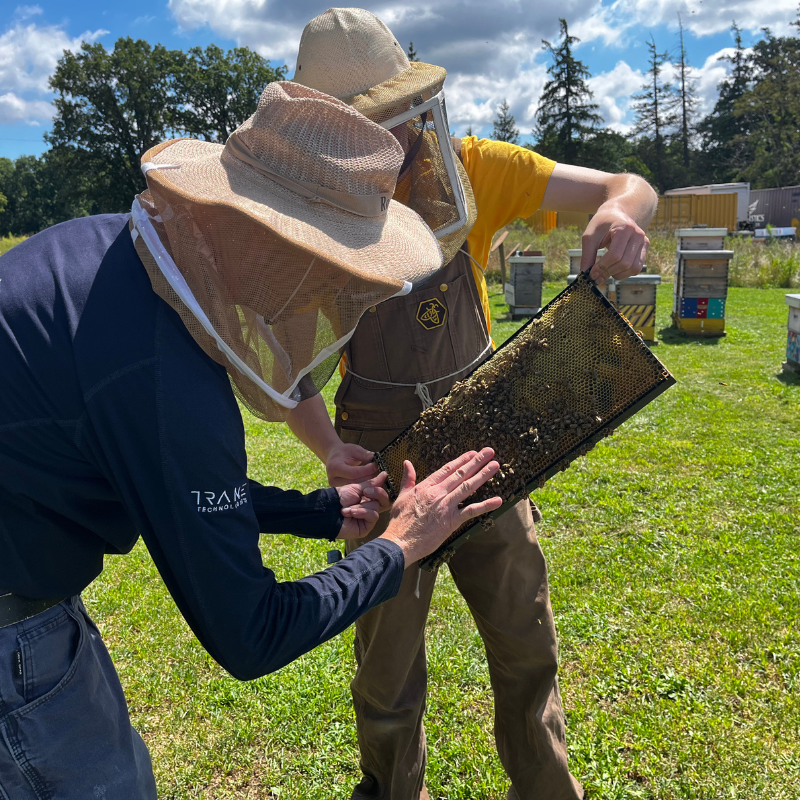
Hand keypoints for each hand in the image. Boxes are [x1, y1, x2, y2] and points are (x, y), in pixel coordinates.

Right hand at [326, 442, 378, 487]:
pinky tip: (374, 481)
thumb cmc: (344, 452)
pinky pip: (355, 490)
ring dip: (370, 483)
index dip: (367, 470)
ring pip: (357, 488)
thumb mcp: (354, 449)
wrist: (334, 457)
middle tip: (382, 474)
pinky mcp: (341, 491)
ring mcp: (336, 487)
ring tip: (380, 477)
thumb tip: (376, 459)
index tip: (377, 465)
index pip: (354, 473)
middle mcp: (333, 480)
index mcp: (335, 467)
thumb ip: (365, 455)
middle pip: (355, 483)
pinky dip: (366, 486)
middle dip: (370, 478)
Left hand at [336, 472, 391, 538]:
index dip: (378, 490)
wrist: (329, 510)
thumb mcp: (357, 488)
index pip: (381, 493)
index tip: (368, 488)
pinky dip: (363, 512)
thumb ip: (372, 483)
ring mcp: (368, 518)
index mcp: (368, 498)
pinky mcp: (366, 527)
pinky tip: (352, 513)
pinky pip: (373, 516)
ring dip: (361, 506)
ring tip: (348, 508)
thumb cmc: (340, 498)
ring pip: (376, 507)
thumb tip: (386, 473)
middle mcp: (369, 507)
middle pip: (383, 500)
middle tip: (364, 493)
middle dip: (375, 494)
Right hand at [380, 449, 502, 566]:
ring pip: (468, 487)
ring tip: (495, 466)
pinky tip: (498, 500)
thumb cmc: (400, 521)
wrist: (400, 541)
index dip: (462, 460)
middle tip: (489, 452)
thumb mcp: (402, 495)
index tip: (473, 453)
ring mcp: (446, 506)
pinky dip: (485, 505)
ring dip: (483, 475)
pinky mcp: (451, 521)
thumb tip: (407, 463)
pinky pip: (471, 511)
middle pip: (461, 474)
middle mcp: (438, 493)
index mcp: (426, 486)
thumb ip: (408, 479)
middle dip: (476, 462)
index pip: (448, 469)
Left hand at [580, 205, 649, 281]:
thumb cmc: (601, 224)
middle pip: (625, 263)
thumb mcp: (590, 236)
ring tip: (604, 274)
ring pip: (633, 268)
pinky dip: (625, 274)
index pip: (615, 254)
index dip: (602, 267)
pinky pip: (637, 267)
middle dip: (608, 272)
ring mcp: (643, 241)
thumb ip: (587, 255)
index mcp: (624, 228)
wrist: (616, 213)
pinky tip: (614, 271)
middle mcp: (637, 234)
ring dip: (617, 275)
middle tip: (596, 277)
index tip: (591, 274)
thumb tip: (584, 275)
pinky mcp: (645, 248)